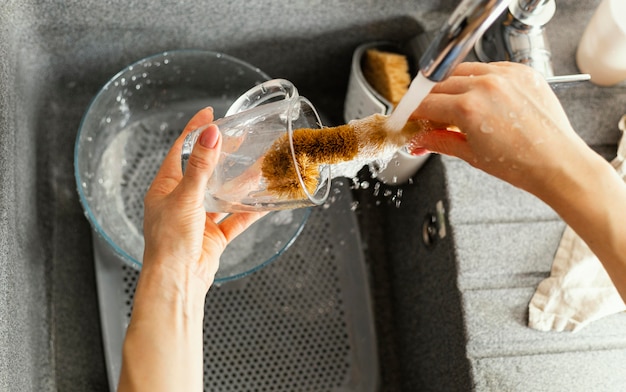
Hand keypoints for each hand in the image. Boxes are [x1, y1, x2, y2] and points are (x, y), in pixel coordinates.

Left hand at [142, 107, 262, 291]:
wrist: (177, 282)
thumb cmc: (170, 242)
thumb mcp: (185, 198)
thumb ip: (201, 167)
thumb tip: (210, 134)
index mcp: (165, 187)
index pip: (181, 150)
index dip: (195, 131)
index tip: (209, 114)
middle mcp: (181, 201)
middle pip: (204, 170)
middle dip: (221, 154)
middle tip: (239, 136)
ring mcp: (198, 218)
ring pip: (222, 194)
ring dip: (239, 182)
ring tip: (257, 164)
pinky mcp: (213, 235)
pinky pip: (235, 219)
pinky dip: (250, 211)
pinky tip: (265, 202)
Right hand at [408, 62, 591, 197]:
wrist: (557, 163)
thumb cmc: (521, 164)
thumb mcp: (471, 155)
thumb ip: (439, 142)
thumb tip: (419, 140)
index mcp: (468, 108)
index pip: (426, 103)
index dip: (412, 113)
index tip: (408, 117)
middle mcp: (485, 85)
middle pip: (439, 85)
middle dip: (429, 101)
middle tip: (428, 118)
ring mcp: (505, 75)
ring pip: (462, 71)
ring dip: (450, 87)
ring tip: (454, 109)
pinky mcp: (521, 72)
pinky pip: (488, 67)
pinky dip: (477, 79)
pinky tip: (478, 98)